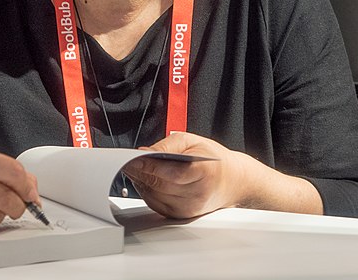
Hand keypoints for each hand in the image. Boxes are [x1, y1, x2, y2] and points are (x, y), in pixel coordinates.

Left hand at [122, 132, 247, 218]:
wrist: (232, 181)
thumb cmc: (212, 160)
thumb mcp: (192, 141)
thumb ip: (166, 145)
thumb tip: (143, 152)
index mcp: (203, 172)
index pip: (170, 173)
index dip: (148, 166)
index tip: (131, 159)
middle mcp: (196, 194)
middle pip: (159, 185)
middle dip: (139, 172)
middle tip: (125, 161)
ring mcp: (188, 208)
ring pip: (154, 196)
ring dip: (140, 182)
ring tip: (132, 168)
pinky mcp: (181, 215)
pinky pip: (155, 203)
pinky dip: (146, 191)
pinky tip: (145, 180)